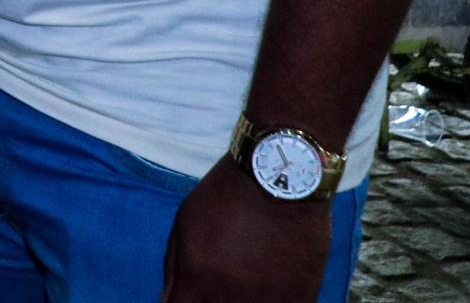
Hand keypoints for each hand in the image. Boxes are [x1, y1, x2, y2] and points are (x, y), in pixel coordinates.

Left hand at [161, 157, 331, 300]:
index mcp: (197, 279)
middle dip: (209, 302)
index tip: (188, 298)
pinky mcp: (301, 300)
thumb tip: (169, 301)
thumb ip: (174, 269)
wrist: (282, 179)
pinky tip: (269, 290)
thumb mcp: (184, 225)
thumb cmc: (227, 196)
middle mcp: (230, 298)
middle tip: (216, 283)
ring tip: (245, 281)